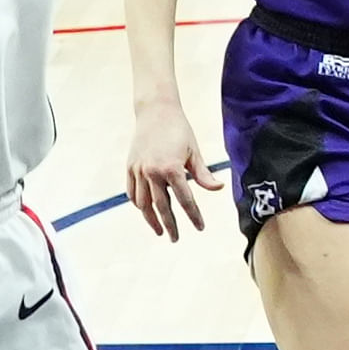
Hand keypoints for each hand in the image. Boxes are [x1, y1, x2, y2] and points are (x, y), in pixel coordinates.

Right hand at [125, 99, 223, 240]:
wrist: (156, 110)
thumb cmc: (179, 130)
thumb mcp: (194, 151)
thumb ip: (203, 174)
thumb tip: (218, 189)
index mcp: (172, 168)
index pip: (185, 200)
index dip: (194, 216)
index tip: (200, 227)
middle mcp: (152, 172)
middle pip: (161, 207)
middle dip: (169, 225)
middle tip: (175, 239)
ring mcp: (139, 170)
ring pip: (143, 203)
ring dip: (151, 219)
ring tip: (159, 230)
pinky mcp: (130, 166)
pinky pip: (132, 192)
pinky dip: (138, 204)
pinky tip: (145, 210)